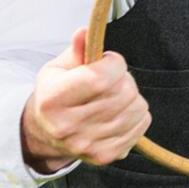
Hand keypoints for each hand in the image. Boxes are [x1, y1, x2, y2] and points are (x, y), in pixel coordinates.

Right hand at [21, 26, 151, 172]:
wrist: (46, 135)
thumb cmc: (56, 94)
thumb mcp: (57, 69)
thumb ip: (76, 50)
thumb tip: (85, 32)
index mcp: (53, 100)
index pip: (101, 78)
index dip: (114, 63)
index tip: (109, 61)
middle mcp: (68, 127)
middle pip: (123, 92)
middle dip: (124, 78)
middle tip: (111, 79)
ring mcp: (88, 145)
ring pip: (137, 108)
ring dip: (132, 96)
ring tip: (114, 96)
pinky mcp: (105, 156)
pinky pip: (142, 124)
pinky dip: (137, 114)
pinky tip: (119, 112)